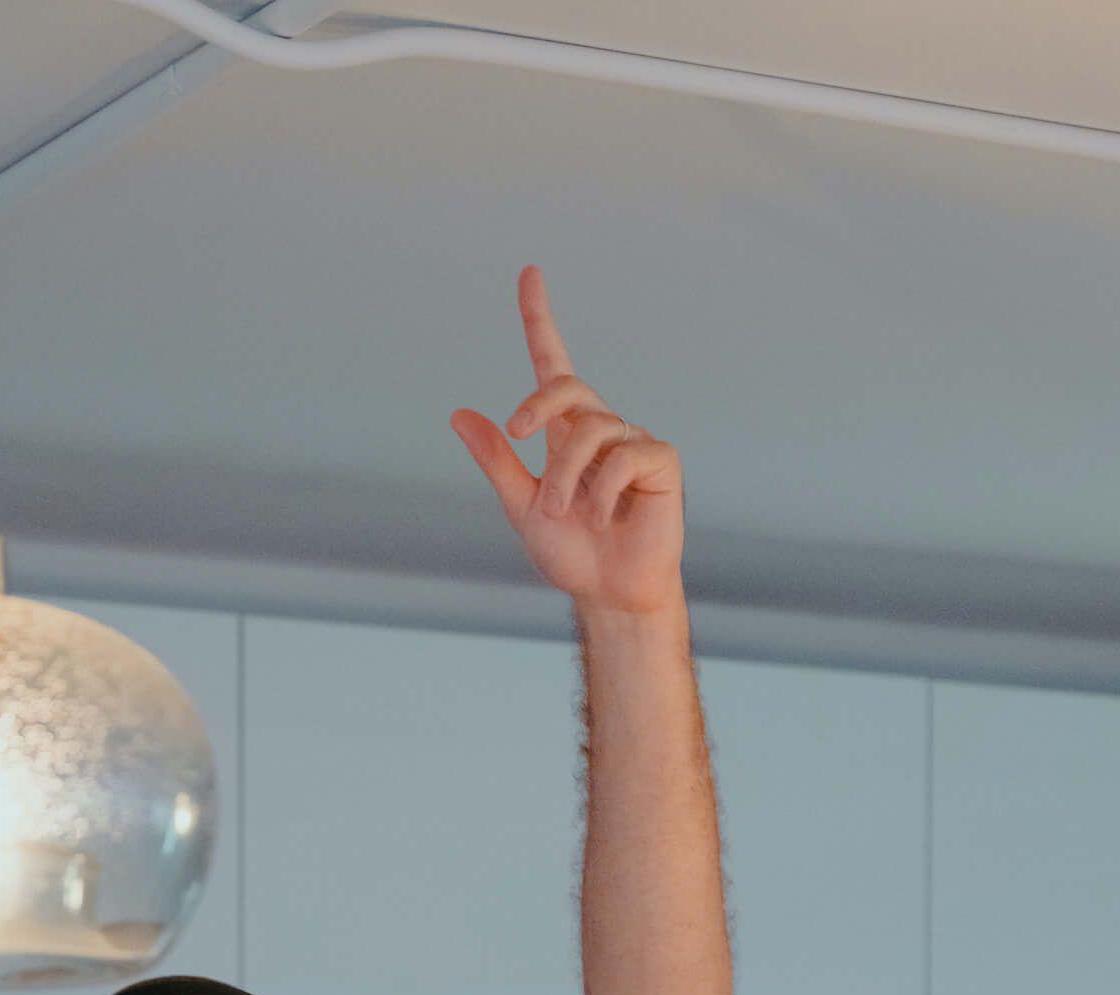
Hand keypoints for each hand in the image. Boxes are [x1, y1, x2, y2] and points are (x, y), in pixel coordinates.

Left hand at [451, 264, 684, 616]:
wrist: (609, 595)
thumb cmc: (572, 553)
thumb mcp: (522, 505)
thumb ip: (497, 461)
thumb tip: (459, 415)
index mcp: (566, 433)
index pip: (553, 365)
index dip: (539, 320)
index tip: (529, 273)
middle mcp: (601, 428)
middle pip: (568, 386)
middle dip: (537, 405)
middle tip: (516, 434)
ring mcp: (632, 442)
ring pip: (591, 430)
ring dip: (565, 475)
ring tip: (563, 512)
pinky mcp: (661, 462)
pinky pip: (626, 456)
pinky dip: (605, 492)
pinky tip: (606, 518)